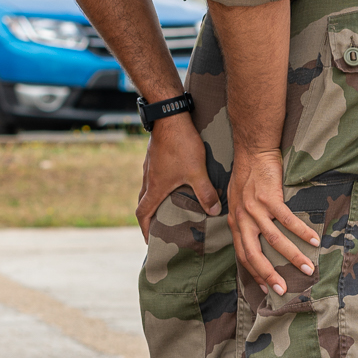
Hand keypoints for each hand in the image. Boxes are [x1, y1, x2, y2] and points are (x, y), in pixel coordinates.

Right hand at [136, 112, 220, 236]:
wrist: (168, 117)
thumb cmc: (180, 145)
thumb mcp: (197, 172)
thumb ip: (205, 193)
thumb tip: (214, 212)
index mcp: (156, 187)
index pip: (143, 213)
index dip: (145, 229)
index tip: (149, 240)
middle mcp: (149, 179)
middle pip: (143, 202)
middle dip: (149, 217)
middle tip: (159, 226)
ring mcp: (150, 167)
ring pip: (148, 189)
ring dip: (154, 200)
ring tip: (168, 207)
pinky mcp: (154, 157)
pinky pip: (153, 177)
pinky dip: (159, 186)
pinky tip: (173, 182)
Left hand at [228, 148, 317, 296]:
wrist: (252, 152)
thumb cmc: (248, 177)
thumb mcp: (239, 203)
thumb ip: (245, 222)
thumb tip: (254, 240)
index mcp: (235, 222)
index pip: (242, 254)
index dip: (254, 273)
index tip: (267, 289)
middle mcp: (242, 219)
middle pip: (254, 254)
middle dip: (269, 274)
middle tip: (283, 290)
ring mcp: (254, 209)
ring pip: (273, 240)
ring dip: (292, 256)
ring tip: (307, 268)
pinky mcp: (269, 198)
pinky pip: (286, 220)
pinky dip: (301, 232)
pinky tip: (314, 241)